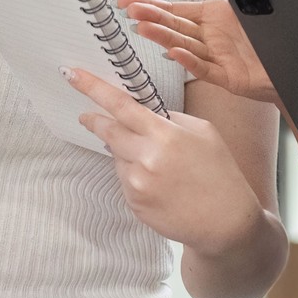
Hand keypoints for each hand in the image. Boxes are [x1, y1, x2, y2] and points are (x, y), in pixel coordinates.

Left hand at [65, 67, 265, 255]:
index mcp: (165, 134)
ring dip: (127, 153)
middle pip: (108, 131)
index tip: (72, 75)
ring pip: (117, 157)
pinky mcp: (134, 204)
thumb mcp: (204, 132)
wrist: (225, 222)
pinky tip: (160, 184)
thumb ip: (171, 119)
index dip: (93, 88)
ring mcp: (137, 183)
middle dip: (95, 121)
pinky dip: (135, 176)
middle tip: (87, 117)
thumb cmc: (219, 173)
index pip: (121, 106)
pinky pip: (125, 180)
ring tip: (159, 165)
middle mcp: (146, 158)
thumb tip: (145, 114)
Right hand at [118, 0, 281, 103]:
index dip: (151, 5)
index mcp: (214, 16)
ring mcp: (217, 57)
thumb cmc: (281, 33)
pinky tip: (175, 53)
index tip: (126, 1)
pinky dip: (191, 61)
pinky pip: (206, 68)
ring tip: (143, 29)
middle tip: (130, 12)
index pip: (175, 10)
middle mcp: (211, 36)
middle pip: (175, 26)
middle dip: (151, 18)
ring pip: (185, 46)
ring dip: (164, 38)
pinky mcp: (229, 77)